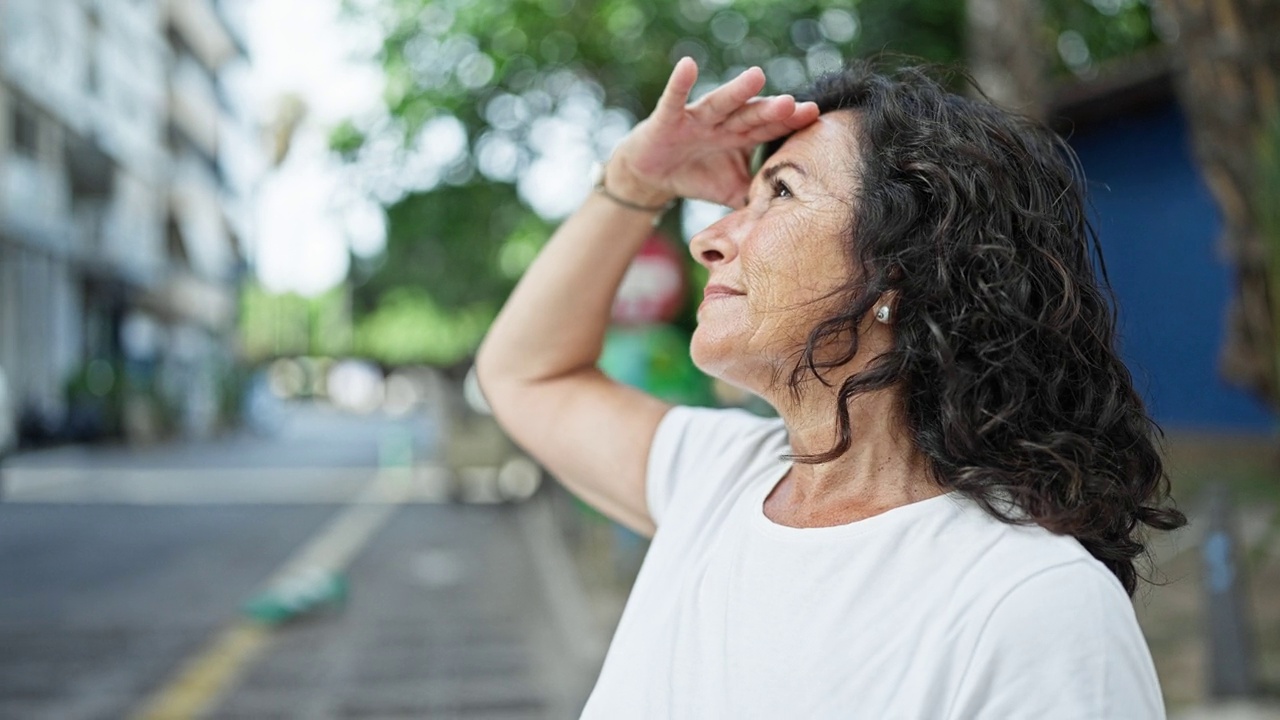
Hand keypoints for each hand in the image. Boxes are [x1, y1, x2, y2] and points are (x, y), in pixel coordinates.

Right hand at [606, 58, 819, 209]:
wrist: (654, 175)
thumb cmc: (697, 177)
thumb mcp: (730, 191)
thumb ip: (756, 198)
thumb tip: (785, 217)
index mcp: (742, 137)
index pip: (770, 129)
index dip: (790, 122)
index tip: (813, 114)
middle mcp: (724, 123)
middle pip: (751, 115)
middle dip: (770, 110)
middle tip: (791, 104)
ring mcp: (697, 118)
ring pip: (720, 103)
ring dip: (737, 91)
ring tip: (756, 76)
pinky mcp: (669, 118)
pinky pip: (674, 99)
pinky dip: (680, 82)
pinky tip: (688, 64)